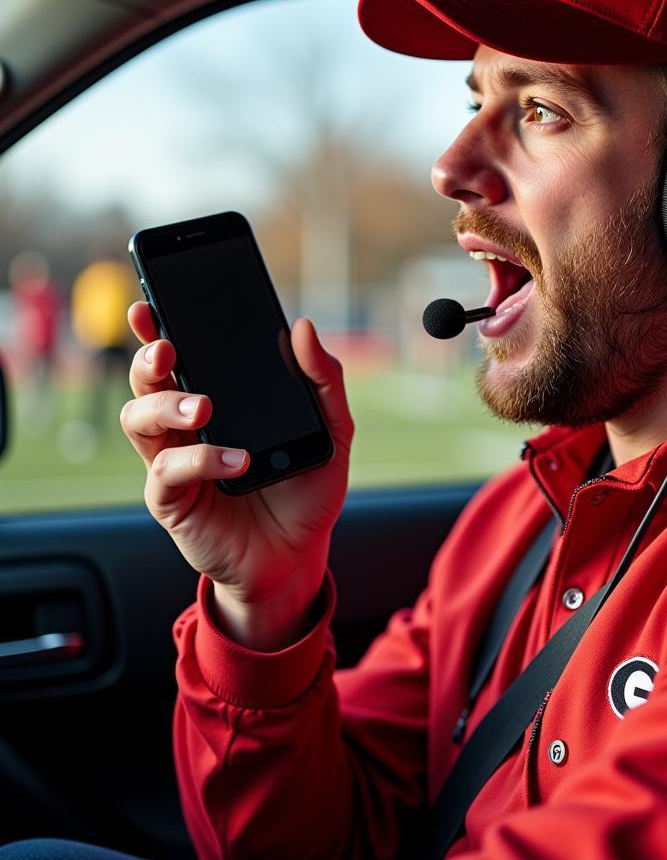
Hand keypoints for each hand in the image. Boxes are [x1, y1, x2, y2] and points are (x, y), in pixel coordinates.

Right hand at [120, 302, 353, 647]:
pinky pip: (166, 471)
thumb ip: (323, 380)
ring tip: (204, 409)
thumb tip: (303, 327)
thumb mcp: (332, 430)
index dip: (159, 328)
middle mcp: (188, 426)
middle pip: (147, 380)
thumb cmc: (308, 490)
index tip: (150, 305)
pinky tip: (236, 461)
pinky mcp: (172, 499)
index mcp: (220, 400)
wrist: (299, 555)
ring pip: (140, 419)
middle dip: (148, 359)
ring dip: (167, 406)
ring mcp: (176, 461)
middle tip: (169, 350)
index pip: (182, 356)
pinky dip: (200, 460)